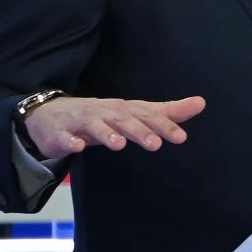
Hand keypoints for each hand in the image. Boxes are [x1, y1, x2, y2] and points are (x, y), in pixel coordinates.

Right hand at [23, 95, 206, 158]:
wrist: (50, 115)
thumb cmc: (100, 116)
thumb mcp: (135, 113)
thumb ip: (166, 112)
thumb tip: (201, 103)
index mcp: (124, 110)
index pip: (146, 115)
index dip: (163, 125)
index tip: (181, 138)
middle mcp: (105, 112)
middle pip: (123, 120)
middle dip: (139, 131)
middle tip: (156, 144)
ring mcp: (81, 121)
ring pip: (95, 126)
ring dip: (107, 134)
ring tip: (119, 145)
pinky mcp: (60, 133)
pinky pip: (64, 137)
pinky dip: (71, 141)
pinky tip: (78, 148)